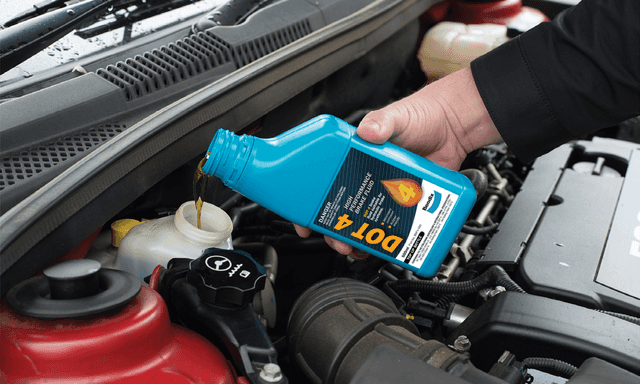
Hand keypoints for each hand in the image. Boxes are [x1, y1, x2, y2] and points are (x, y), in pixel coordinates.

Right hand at [295, 67, 502, 255]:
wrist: (455, 126)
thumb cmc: (422, 115)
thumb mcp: (396, 116)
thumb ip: (382, 122)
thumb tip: (368, 131)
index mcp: (354, 154)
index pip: (323, 182)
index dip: (310, 204)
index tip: (304, 221)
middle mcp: (366, 174)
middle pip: (339, 209)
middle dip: (332, 230)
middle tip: (336, 241)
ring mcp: (385, 190)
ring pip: (362, 221)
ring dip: (355, 239)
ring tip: (356, 249)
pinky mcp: (405, 201)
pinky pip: (390, 224)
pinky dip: (383, 239)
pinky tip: (381, 245)